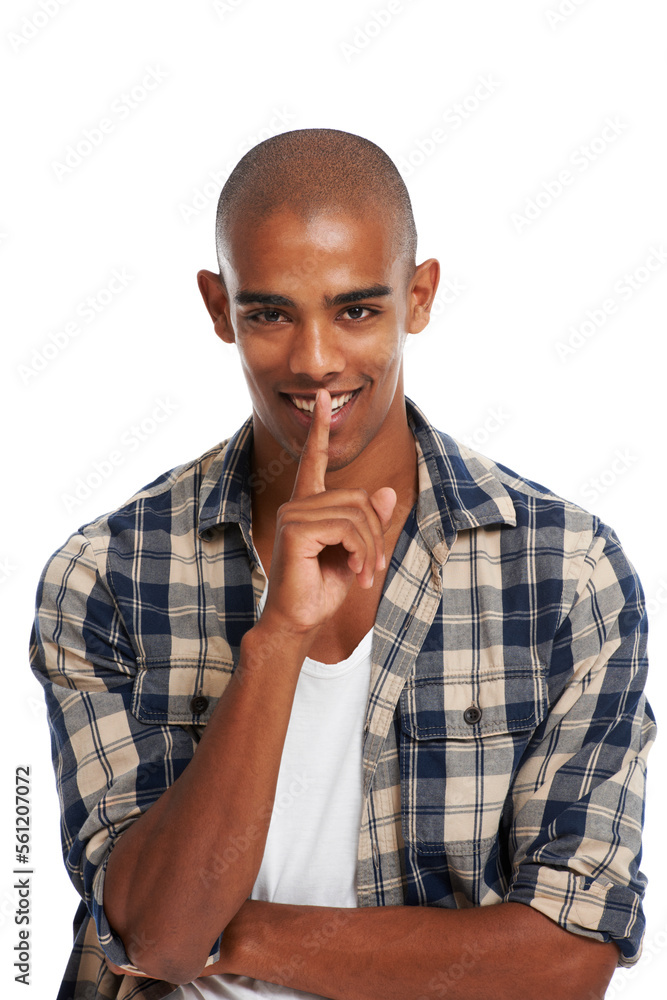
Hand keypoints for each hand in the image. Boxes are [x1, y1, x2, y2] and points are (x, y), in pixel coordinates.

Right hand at [258, 389, 395, 643]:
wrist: (300, 620)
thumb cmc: (322, 588)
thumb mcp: (356, 552)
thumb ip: (370, 522)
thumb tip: (386, 492)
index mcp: (309, 506)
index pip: (314, 460)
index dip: (320, 430)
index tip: (324, 397)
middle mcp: (298, 504)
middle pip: (360, 498)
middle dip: (376, 535)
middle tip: (374, 568)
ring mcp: (294, 514)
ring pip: (357, 514)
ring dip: (371, 548)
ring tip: (365, 574)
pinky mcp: (296, 529)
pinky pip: (348, 528)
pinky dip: (361, 552)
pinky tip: (355, 573)